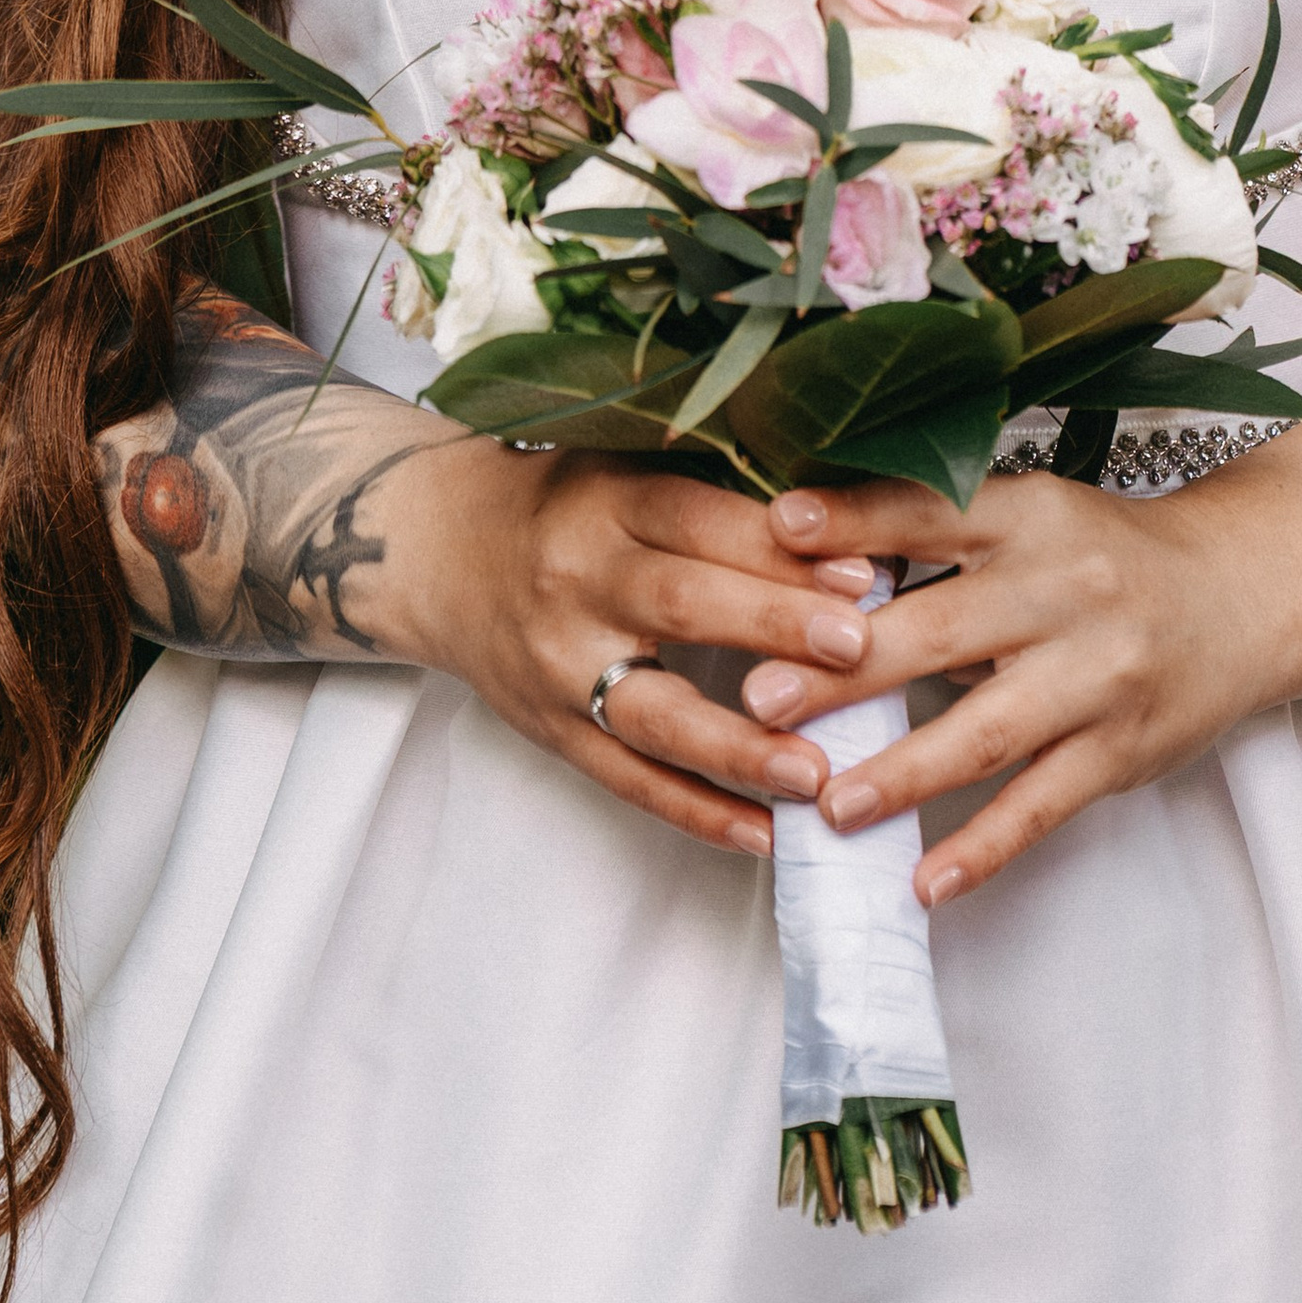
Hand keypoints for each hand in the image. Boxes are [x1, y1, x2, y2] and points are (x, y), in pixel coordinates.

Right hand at [392, 441, 887, 855]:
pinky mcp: (552, 730)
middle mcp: (577, 580)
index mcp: (606, 501)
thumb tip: (850, 529)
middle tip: (859, 650)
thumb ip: (720, 494)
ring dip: (738, 749)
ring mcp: (559, 665)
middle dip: (773, 627)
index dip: (778, 547)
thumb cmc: (564, 503)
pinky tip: (764, 835)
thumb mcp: (625, 468)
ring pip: (652, 714)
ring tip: (816, 774)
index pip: (698, 520)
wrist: (440, 554)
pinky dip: (698, 812)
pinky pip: (628, 781)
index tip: (861, 572)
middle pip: (680, 606)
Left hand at [738, 470, 1281, 904]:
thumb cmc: (1108, 556)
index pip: (931, 511)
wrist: (1245, 594)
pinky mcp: (1122, 748)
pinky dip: (982, 848)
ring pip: (986, 731)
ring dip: (902, 774)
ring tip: (828, 806)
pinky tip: (925, 882)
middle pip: (942, 629)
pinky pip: (1042, 805)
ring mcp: (1099, 674)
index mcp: (1030, 516)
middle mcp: (1066, 589)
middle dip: (845, 669)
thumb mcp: (1033, 518)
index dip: (854, 519)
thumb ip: (938, 539)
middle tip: (760, 700)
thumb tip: (810, 567)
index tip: (776, 527)